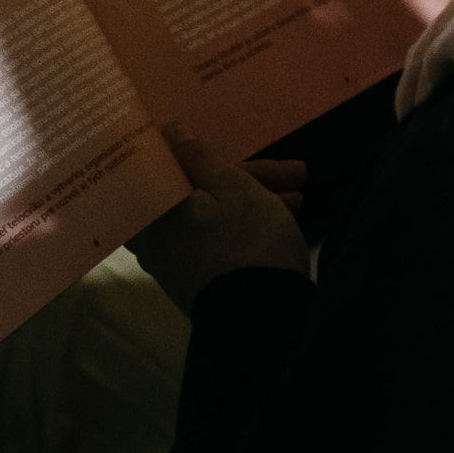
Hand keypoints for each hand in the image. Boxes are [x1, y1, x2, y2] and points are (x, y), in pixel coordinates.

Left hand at [128, 126, 310, 313]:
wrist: (264, 322)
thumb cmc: (246, 243)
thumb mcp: (232, 187)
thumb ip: (198, 155)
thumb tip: (167, 129)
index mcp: (153, 208)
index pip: (166, 163)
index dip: (197, 146)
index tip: (219, 136)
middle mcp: (154, 235)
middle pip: (197, 189)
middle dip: (245, 176)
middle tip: (292, 171)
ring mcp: (174, 260)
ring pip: (211, 212)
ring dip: (253, 197)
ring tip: (300, 193)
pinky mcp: (196, 278)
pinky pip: (215, 235)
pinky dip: (244, 221)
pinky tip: (284, 214)